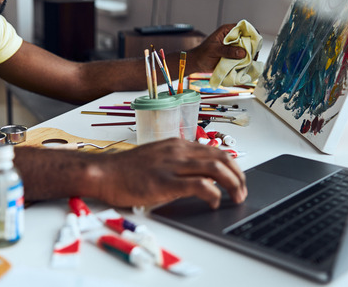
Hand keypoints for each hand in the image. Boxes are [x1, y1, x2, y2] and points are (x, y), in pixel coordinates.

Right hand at [94, 138, 247, 208]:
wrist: (104, 173)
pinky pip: (200, 185)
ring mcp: (173, 165)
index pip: (215, 150)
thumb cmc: (126, 170)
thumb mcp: (157, 159)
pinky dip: (214, 194)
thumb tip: (197, 176)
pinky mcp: (166, 181)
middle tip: (243, 190)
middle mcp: (179, 151)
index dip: (232, 165)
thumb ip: (177, 163)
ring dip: (233, 184)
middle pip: (221, 157)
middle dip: (239, 175)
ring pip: (216, 169)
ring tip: (237, 197)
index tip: (238, 179)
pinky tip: (215, 202)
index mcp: (177, 145)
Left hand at [187, 23, 247, 72]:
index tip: (255, 42)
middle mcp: (232, 37)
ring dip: (250, 55)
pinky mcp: (234, 55)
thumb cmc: (202, 54)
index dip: (251, 33)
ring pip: (247, 48)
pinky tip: (247, 65)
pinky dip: (246, 61)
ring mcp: (234, 47)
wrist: (197, 63)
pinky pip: (244, 57)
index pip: (243, 27)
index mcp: (227, 30)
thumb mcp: (214, 51)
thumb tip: (243, 52)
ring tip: (250, 62)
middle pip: (248, 38)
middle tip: (253, 55)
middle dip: (252, 46)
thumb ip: (228, 51)